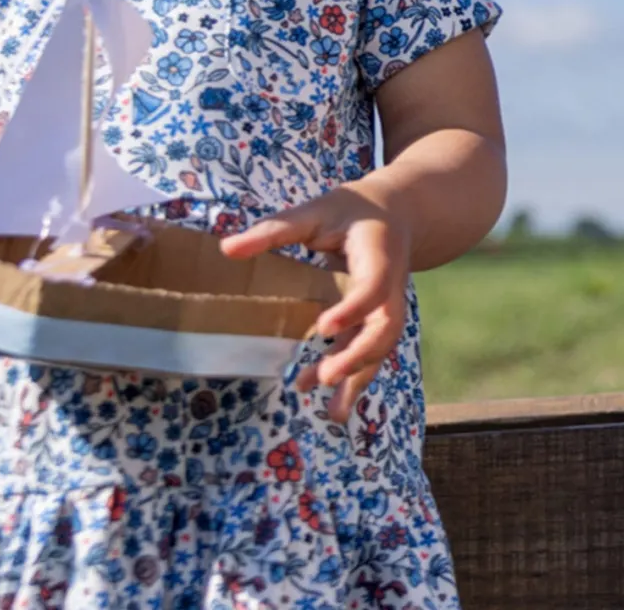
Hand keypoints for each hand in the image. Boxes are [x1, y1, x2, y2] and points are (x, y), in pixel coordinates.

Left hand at [222, 184, 410, 422]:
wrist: (397, 211)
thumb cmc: (351, 209)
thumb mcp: (316, 210)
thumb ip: (277, 228)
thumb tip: (226, 249)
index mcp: (379, 254)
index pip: (373, 286)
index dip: (353, 308)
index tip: (322, 326)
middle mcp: (391, 285)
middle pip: (387, 327)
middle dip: (359, 355)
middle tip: (325, 376)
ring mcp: (388, 305)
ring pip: (381, 346)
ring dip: (356, 378)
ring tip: (331, 413)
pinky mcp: (377, 318)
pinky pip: (370, 350)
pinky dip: (353, 376)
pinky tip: (328, 401)